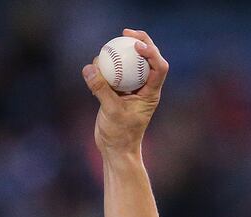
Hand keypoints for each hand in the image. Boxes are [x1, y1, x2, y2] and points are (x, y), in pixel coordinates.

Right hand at [82, 29, 168, 157]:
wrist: (116, 149)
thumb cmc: (120, 134)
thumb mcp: (110, 111)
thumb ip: (101, 89)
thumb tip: (91, 67)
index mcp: (151, 93)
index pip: (159, 67)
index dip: (151, 51)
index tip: (136, 44)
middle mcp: (145, 88)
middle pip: (148, 59)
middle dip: (140, 42)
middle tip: (124, 33)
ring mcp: (132, 89)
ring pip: (131, 64)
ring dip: (120, 54)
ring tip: (105, 51)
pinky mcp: (119, 92)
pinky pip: (115, 73)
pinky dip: (107, 66)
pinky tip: (95, 66)